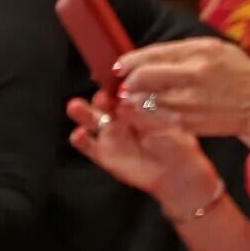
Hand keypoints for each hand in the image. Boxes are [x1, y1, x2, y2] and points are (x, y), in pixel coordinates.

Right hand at [66, 93, 212, 200]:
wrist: (174, 172)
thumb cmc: (175, 144)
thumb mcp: (163, 123)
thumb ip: (142, 114)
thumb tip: (123, 103)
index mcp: (136, 105)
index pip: (122, 90)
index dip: (116, 83)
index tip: (114, 78)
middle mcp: (120, 117)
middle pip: (103, 103)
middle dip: (100, 97)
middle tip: (102, 96)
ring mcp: (110, 135)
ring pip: (90, 120)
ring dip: (81, 112)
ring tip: (74, 106)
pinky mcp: (102, 153)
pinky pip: (86, 145)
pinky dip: (79, 139)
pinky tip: (79, 134)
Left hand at [115, 37, 249, 139]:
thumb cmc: (235, 73)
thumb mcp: (213, 49)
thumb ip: (179, 53)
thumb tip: (144, 58)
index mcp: (199, 53)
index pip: (151, 56)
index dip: (129, 61)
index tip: (119, 66)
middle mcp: (191, 76)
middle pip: (141, 79)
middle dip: (128, 81)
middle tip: (125, 83)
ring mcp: (186, 102)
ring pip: (143, 100)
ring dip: (134, 99)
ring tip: (137, 96)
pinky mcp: (184, 122)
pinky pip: (153, 116)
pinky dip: (146, 112)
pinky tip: (150, 108)